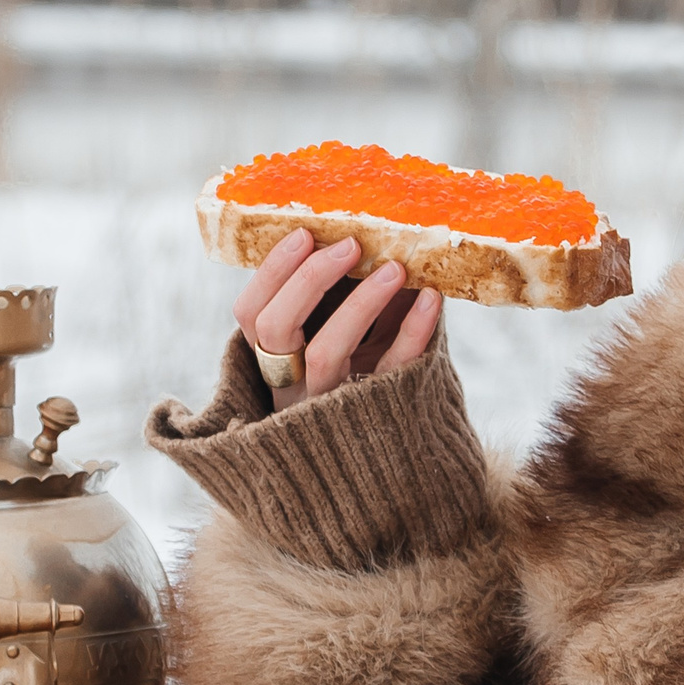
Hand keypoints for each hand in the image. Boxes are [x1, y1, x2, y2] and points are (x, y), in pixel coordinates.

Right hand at [233, 227, 442, 410]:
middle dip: (309, 279)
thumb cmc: (371, 372)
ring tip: (396, 267)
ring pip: (324, 352)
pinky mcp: (376, 414)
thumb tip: (373, 234)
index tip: (305, 232)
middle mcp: (291, 384)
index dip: (271, 272)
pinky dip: (412, 331)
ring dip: (359, 302)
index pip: (251, 313)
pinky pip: (389, 371)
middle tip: (351, 244)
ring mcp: (330, 403)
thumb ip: (346, 296)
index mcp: (275, 360)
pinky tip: (432, 299)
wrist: (405, 451)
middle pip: (275, 328)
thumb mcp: (348, 335)